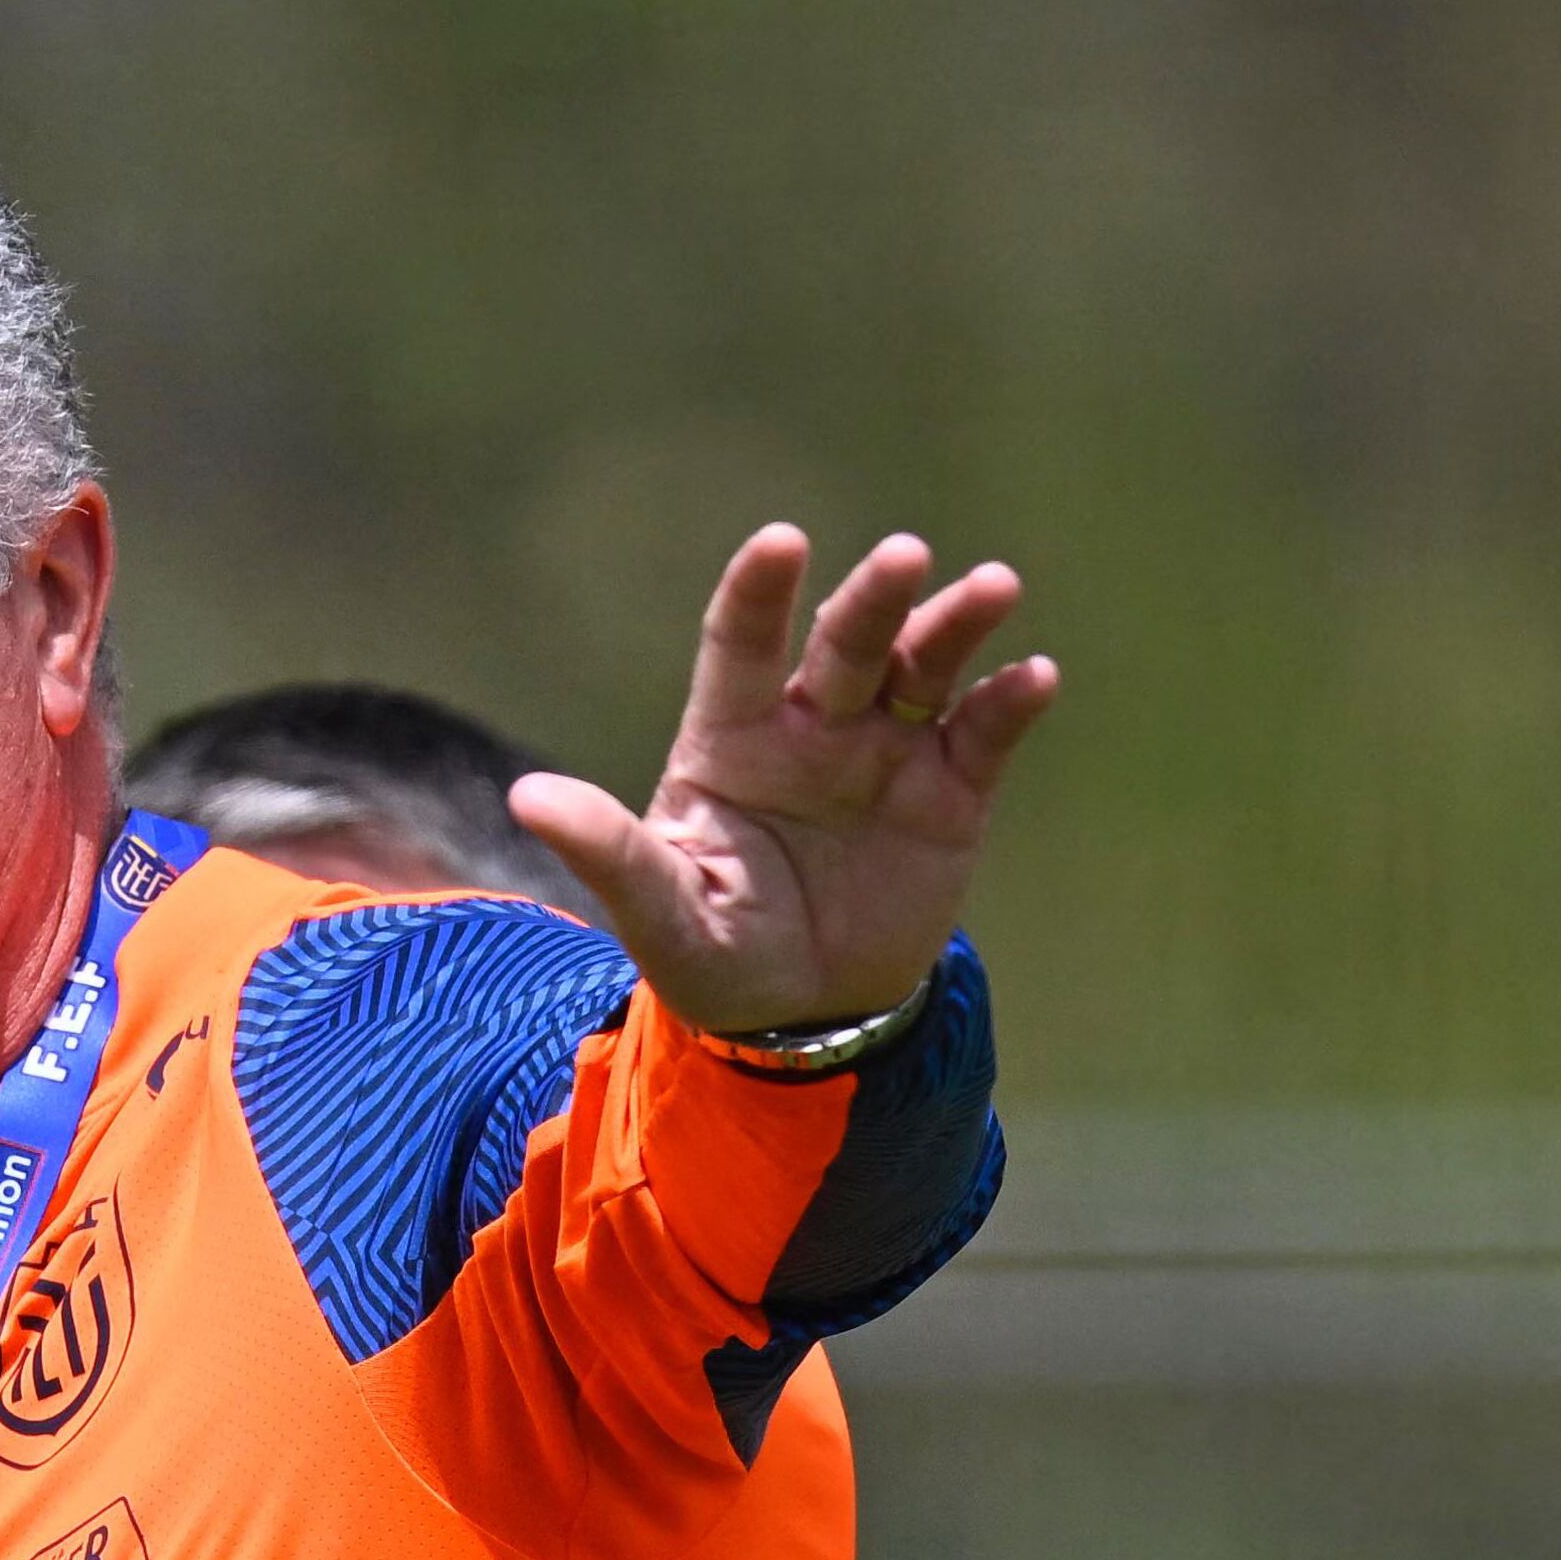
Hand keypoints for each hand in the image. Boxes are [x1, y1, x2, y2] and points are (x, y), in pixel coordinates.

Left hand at [509, 524, 1055, 1033]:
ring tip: (989, 587)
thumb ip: (607, 850)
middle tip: (904, 556)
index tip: (781, 542)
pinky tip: (1033, 677)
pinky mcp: (949, 794)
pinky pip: (982, 735)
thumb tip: (527, 797)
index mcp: (731, 741)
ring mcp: (885, 753)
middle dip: (873, 599)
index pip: (740, 648)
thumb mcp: (657, 910)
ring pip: (921, 667)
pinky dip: (1009, 703)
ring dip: (954, 626)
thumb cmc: (711, 953)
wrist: (800, 1017)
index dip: (759, 595)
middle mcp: (812, 728)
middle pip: (845, 643)